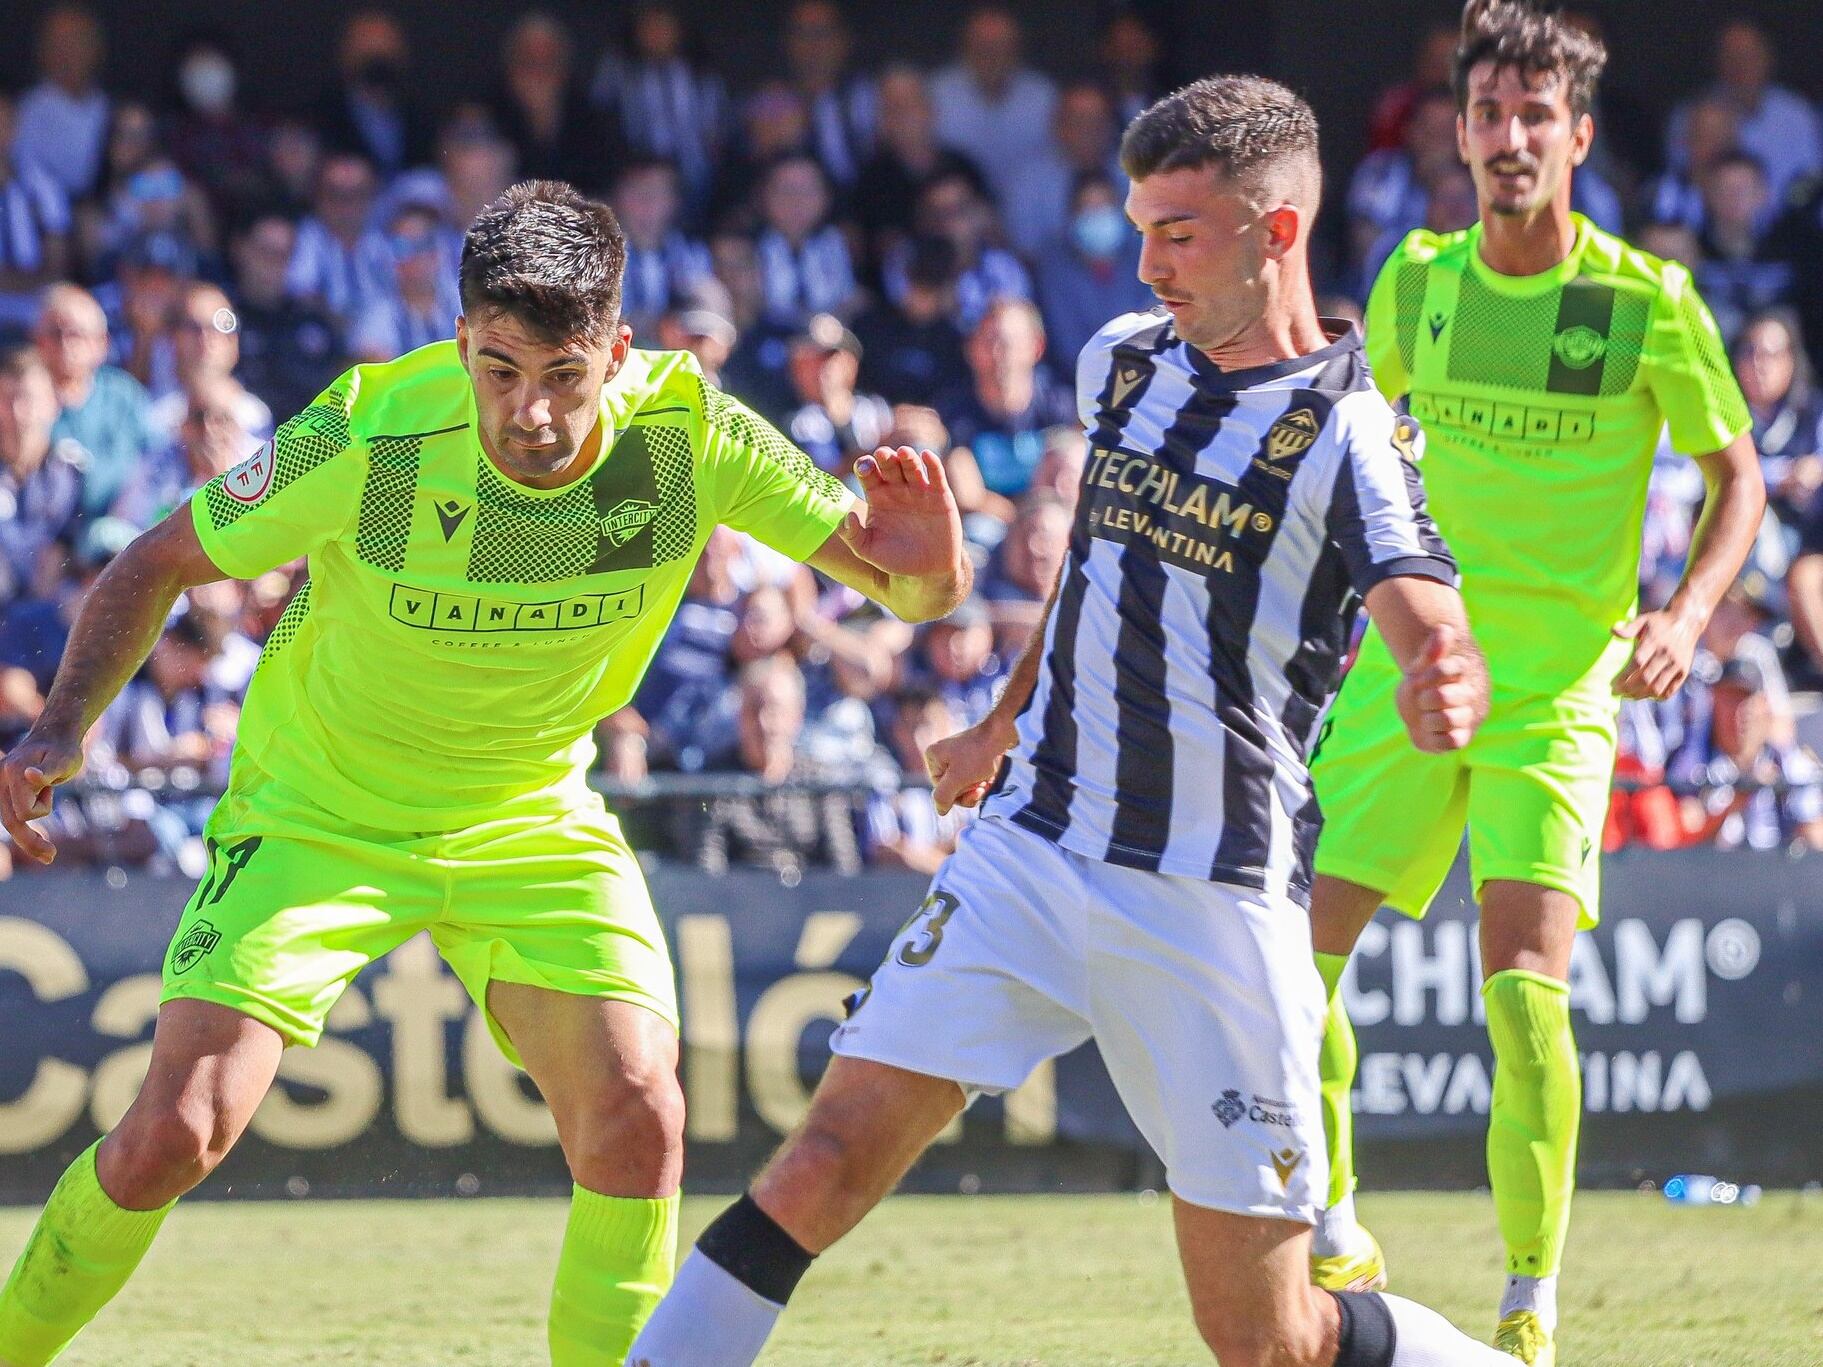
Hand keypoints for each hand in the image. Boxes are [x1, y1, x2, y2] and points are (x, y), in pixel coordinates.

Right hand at [0, 730, 85, 864]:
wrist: (55, 736)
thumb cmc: (64, 749)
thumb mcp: (64, 760)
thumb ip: (49, 770)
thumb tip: (30, 776)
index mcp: (13, 772)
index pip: (23, 810)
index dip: (42, 809)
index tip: (51, 791)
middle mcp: (1, 779)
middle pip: (11, 821)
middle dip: (30, 842)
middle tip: (51, 858)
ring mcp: (1, 786)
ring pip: (11, 821)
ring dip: (29, 836)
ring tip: (49, 854)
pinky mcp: (6, 791)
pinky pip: (12, 816)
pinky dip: (23, 832)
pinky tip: (38, 848)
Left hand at [839, 446, 965, 582]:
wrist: (929, 571)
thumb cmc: (896, 560)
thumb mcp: (869, 551)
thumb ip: (853, 536)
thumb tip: (847, 517)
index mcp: (878, 496)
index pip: (868, 473)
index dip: (865, 466)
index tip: (865, 469)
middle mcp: (897, 489)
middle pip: (889, 465)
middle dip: (885, 457)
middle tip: (882, 455)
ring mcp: (919, 490)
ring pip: (912, 465)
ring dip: (907, 456)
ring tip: (903, 453)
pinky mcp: (940, 495)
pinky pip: (936, 475)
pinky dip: (933, 463)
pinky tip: (927, 456)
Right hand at [926, 714, 1015, 814]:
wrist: (1003, 734)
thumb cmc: (978, 754)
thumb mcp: (957, 778)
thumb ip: (943, 796)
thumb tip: (940, 810)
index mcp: (933, 757)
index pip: (941, 790)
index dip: (958, 794)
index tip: (973, 787)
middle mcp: (943, 756)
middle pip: (953, 788)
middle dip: (969, 791)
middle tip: (982, 785)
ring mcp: (958, 756)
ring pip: (965, 785)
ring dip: (978, 787)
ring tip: (987, 780)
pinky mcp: (973, 757)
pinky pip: (974, 778)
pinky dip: (983, 781)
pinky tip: (991, 778)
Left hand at [1395, 624, 1484, 752]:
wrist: (1422, 711)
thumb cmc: (1423, 685)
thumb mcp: (1421, 667)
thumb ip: (1432, 650)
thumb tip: (1444, 628)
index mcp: (1460, 673)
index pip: (1449, 668)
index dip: (1428, 675)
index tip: (1417, 679)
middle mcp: (1468, 695)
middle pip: (1444, 696)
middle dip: (1425, 699)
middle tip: (1421, 700)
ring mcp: (1465, 717)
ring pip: (1449, 719)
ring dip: (1428, 719)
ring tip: (1426, 716)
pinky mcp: (1461, 738)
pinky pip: (1452, 742)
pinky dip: (1435, 737)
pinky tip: (1430, 730)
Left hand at [1611, 608, 1700, 699]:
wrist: (1687, 621)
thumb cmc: (1659, 622)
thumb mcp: (1643, 620)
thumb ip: (1628, 628)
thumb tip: (1612, 630)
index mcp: (1654, 642)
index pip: (1637, 663)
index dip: (1624, 676)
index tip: (1612, 684)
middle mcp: (1666, 654)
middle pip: (1646, 678)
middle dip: (1629, 689)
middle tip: (1616, 693)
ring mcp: (1677, 664)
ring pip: (1657, 687)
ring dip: (1641, 695)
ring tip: (1629, 696)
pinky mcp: (1684, 671)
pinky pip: (1670, 690)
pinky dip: (1658, 696)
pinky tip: (1646, 696)